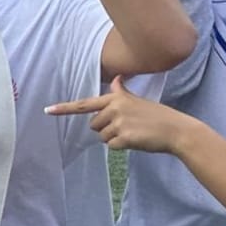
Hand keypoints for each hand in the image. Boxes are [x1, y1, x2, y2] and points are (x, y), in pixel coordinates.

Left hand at [47, 76, 202, 154]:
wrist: (176, 130)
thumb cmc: (158, 116)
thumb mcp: (138, 100)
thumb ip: (123, 92)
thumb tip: (118, 78)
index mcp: (116, 98)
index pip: (85, 104)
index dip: (64, 108)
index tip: (48, 110)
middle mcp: (114, 108)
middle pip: (94, 125)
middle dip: (107, 129)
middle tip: (128, 126)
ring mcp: (118, 122)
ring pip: (103, 137)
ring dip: (116, 138)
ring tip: (134, 132)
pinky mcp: (123, 137)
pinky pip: (112, 146)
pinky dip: (123, 146)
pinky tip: (137, 140)